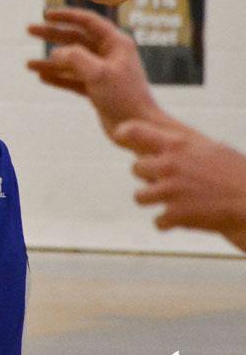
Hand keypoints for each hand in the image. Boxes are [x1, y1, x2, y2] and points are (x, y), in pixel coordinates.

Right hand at [27, 7, 162, 136]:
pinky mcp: (97, 89)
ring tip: (28, 64)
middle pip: (75, 38)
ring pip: (71, 60)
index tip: (46, 14)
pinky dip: (58, 78)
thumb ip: (76, 58)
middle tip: (29, 30)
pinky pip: (73, 79)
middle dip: (51, 35)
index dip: (66, 15)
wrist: (138, 128)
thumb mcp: (99, 73)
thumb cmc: (125, 98)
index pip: (88, 21)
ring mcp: (102, 72)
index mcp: (115, 43)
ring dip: (50, 62)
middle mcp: (109, 54)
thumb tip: (56, 53)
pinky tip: (42, 78)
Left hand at [114, 119, 245, 250]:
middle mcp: (168, 165)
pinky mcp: (175, 215)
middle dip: (148, 176)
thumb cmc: (237, 173)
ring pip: (140, 197)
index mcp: (177, 144)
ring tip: (171, 202)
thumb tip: (169, 143)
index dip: (125, 133)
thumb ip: (185, 146)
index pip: (135, 131)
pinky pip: (158, 221)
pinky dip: (168, 223)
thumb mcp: (210, 149)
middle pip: (136, 168)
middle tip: (165, 181)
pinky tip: (183, 220)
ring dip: (153, 201)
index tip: (120, 136)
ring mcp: (170, 190)